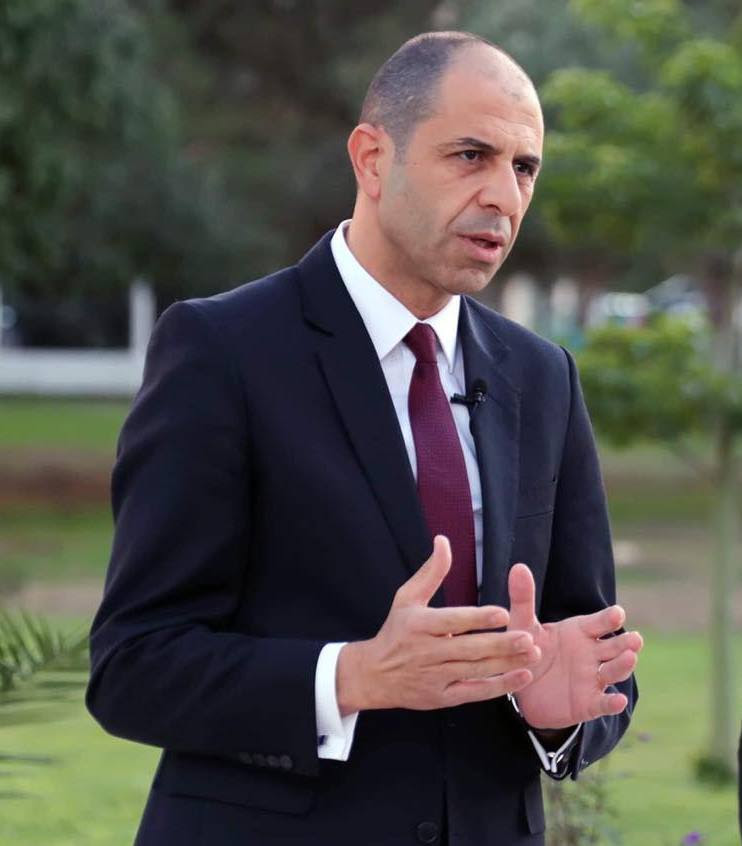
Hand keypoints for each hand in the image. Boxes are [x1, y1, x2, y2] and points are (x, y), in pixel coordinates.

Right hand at [336, 536, 540, 713]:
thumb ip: (431, 571)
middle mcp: (427, 652)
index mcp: (419, 625)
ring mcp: (435, 677)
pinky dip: (499, 687)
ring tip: (532, 653)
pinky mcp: (442, 697)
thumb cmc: (396, 631)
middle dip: (500, 644)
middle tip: (528, 637)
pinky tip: (522, 676)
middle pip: (468, 649)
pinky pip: (474, 692)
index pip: (452, 621)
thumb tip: (444, 540)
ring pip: (475, 670)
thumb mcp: (407, 598)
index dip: (478, 618)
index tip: (503, 613)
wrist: (374, 676)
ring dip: (506, 663)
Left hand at [507, 563, 643, 728]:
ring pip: (614, 671)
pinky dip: (612, 703)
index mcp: (580, 631)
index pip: (599, 622)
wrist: (521, 689)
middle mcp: (591, 653)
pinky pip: (602, 703)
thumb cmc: (528, 650)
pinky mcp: (588, 703)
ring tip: (630, 658)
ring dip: (623, 666)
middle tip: (635, 638)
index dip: (609, 618)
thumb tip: (518, 566)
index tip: (618, 613)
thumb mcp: (523, 625)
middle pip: (614, 646)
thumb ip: (523, 598)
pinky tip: (619, 700)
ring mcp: (592, 678)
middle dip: (625, 643)